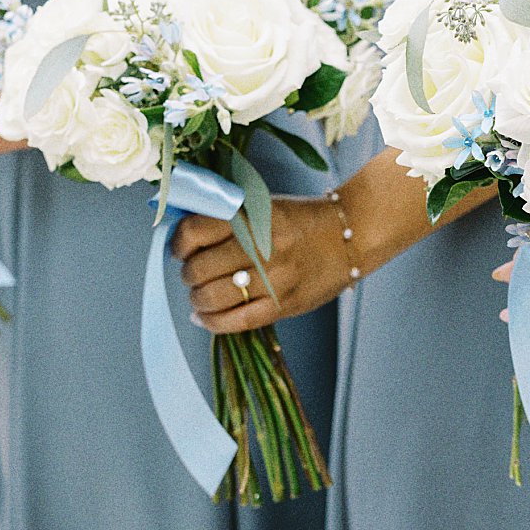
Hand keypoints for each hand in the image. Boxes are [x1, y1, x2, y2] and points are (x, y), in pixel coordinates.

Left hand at [173, 196, 357, 333]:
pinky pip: (237, 321)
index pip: (195, 232)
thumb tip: (183, 240)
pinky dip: (213, 322)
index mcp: (252, 217)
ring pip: (213, 298)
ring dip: (197, 299)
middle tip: (194, 274)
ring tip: (202, 295)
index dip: (178, 244)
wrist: (351, 235)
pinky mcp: (285, 304)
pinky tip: (205, 317)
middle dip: (189, 274)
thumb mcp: (262, 206)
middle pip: (199, 269)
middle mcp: (261, 246)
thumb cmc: (301, 220)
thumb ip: (226, 220)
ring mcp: (274, 278)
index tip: (179, 249)